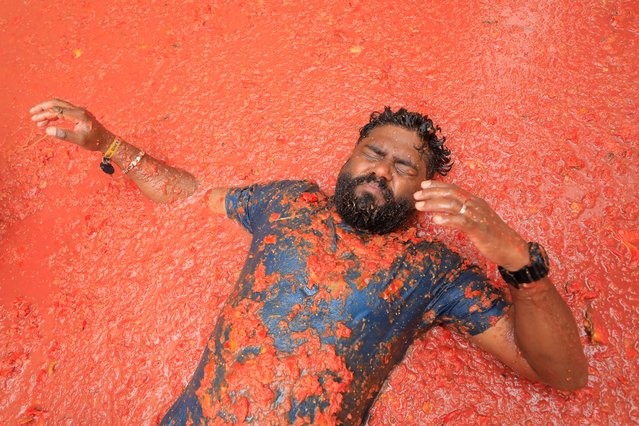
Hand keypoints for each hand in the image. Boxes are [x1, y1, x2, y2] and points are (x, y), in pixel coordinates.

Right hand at [30, 99, 112, 151]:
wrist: (106, 141)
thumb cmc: (94, 141)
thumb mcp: (79, 140)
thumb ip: (64, 135)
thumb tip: (48, 131)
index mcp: (79, 115)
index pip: (57, 110)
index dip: (44, 114)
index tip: (35, 120)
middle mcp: (79, 110)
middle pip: (57, 103)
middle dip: (43, 108)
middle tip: (32, 114)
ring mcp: (79, 111)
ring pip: (59, 106)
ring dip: (48, 112)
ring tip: (37, 122)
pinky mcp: (78, 114)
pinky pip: (63, 111)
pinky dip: (54, 115)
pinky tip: (47, 122)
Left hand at [413, 180, 529, 270]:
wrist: (512, 249)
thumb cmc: (494, 236)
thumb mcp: (478, 220)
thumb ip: (465, 213)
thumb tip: (448, 211)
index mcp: (476, 202)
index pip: (454, 189)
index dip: (438, 185)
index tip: (423, 185)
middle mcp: (476, 205)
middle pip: (451, 194)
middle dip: (432, 193)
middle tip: (416, 195)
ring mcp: (478, 216)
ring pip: (453, 205)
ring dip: (434, 204)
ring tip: (420, 206)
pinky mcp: (480, 229)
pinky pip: (462, 221)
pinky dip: (447, 219)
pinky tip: (435, 220)